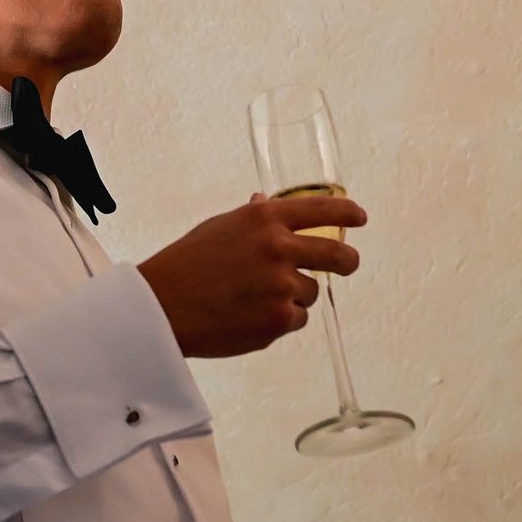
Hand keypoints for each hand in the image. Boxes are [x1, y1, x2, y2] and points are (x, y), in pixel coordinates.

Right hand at [138, 194, 366, 359]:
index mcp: (264, 218)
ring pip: (311, 293)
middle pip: (338, 255)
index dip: (348, 213)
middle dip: (348, 261)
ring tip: (254, 299)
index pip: (322, 209)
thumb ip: (251, 216)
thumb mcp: (219, 227)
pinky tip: (249, 317)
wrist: (161, 307)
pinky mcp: (278, 320)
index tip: (360, 217)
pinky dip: (279, 320)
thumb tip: (266, 201)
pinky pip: (297, 319)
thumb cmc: (185, 264)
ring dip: (293, 297)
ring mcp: (281, 286)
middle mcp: (278, 247)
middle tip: (347, 264)